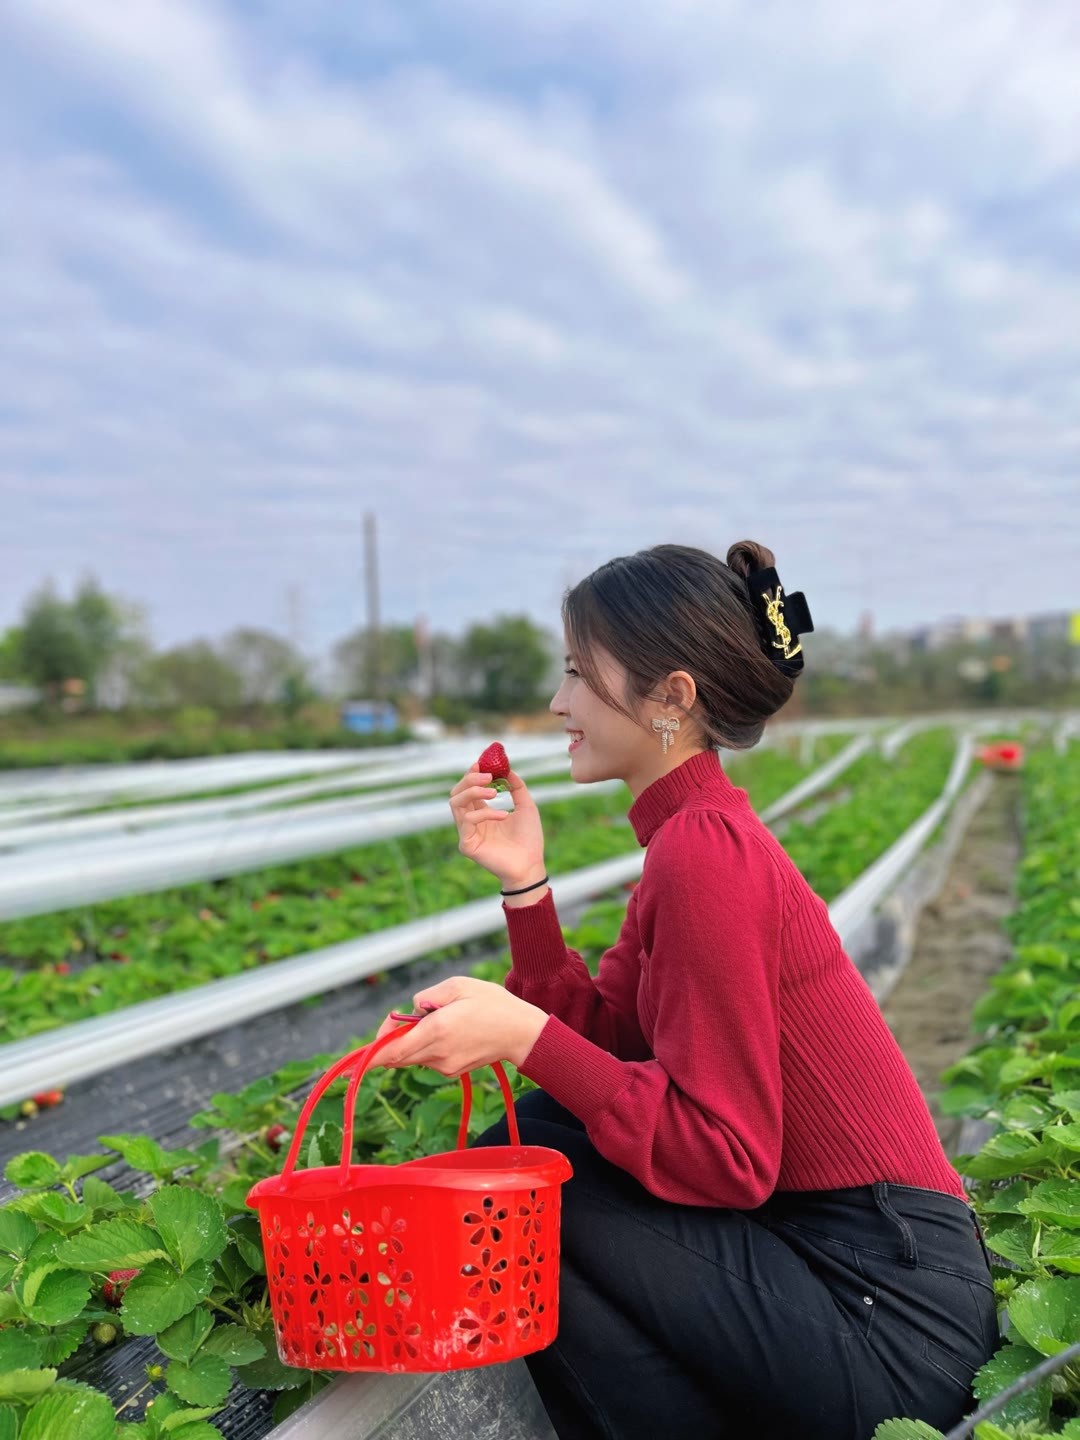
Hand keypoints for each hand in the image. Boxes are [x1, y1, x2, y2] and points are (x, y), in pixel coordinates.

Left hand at [372, 977, 548, 1075]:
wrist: (521, 1033)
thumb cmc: (491, 1003)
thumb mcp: (457, 986)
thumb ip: (426, 997)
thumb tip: (409, 1011)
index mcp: (436, 1030)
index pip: (391, 1052)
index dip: (371, 1052)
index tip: (360, 1051)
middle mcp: (437, 1053)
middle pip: (396, 1057)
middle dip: (389, 1040)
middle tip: (398, 1018)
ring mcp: (444, 1066)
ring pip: (411, 1057)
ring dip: (410, 1041)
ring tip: (435, 1019)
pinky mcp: (451, 1071)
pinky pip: (426, 1059)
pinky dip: (425, 1046)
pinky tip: (447, 1030)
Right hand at [448, 766, 545, 886]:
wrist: (531, 863)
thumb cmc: (529, 838)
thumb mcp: (526, 806)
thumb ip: (517, 787)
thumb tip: (508, 768)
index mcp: (481, 812)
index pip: (468, 789)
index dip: (471, 774)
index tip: (481, 763)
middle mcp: (471, 821)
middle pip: (457, 793)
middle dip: (469, 780)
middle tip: (487, 775)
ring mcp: (467, 833)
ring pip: (456, 803)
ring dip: (474, 792)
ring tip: (493, 792)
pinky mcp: (467, 844)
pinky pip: (468, 821)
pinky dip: (485, 813)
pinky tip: (503, 816)